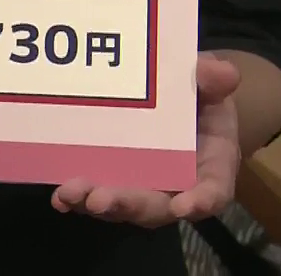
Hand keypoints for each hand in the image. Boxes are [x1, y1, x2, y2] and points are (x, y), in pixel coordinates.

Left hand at [50, 54, 240, 227]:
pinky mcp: (112, 180)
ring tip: (69, 195)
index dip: (200, 200)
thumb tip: (221, 73)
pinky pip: (94, 194)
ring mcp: (141, 187)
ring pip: (120, 205)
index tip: (184, 206)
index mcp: (210, 165)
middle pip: (154, 206)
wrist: (178, 103)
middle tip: (100, 200)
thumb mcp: (211, 85)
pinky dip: (76, 198)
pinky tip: (59, 198)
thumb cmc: (200, 97)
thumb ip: (214, 79)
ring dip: (93, 202)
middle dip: (126, 204)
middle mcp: (175, 186)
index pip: (212, 189)